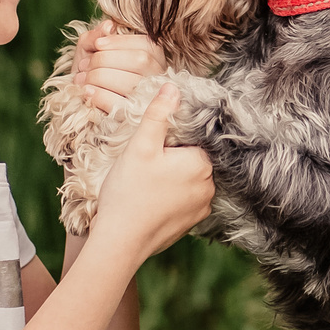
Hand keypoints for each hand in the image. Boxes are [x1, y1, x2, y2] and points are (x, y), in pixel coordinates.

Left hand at [74, 19, 167, 113]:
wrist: (77, 103)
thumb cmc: (88, 72)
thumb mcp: (88, 50)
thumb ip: (95, 35)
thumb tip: (108, 26)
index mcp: (152, 57)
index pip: (146, 44)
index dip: (121, 42)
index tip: (98, 44)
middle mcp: (157, 77)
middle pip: (141, 60)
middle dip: (107, 60)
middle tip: (85, 66)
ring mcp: (148, 99)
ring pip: (132, 82)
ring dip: (100, 77)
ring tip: (82, 78)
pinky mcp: (134, 117)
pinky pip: (120, 104)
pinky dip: (100, 96)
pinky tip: (87, 92)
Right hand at [92, 85, 212, 257]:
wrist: (120, 242)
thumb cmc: (128, 192)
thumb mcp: (140, 146)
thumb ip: (158, 114)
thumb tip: (173, 87)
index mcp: (202, 163)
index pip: (192, 138)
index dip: (170, 138)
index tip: (151, 146)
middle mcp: (209, 186)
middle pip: (192, 158)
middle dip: (172, 156)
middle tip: (145, 165)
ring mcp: (202, 207)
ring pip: (189, 179)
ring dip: (173, 177)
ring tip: (146, 182)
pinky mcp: (191, 223)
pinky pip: (185, 200)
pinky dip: (171, 197)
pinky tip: (151, 199)